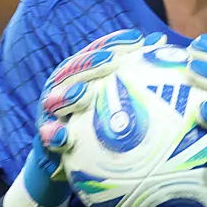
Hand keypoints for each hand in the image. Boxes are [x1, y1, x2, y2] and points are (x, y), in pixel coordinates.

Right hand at [21, 28, 165, 206]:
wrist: (68, 167)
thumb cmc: (101, 134)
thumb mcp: (119, 109)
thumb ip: (136, 82)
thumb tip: (164, 49)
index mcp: (81, 77)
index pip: (97, 53)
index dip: (114, 43)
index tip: (137, 38)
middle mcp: (62, 89)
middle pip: (73, 69)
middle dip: (90, 63)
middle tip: (112, 61)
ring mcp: (49, 112)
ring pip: (54, 97)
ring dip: (67, 94)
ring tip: (83, 93)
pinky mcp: (43, 139)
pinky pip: (46, 137)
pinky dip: (52, 135)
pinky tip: (61, 136)